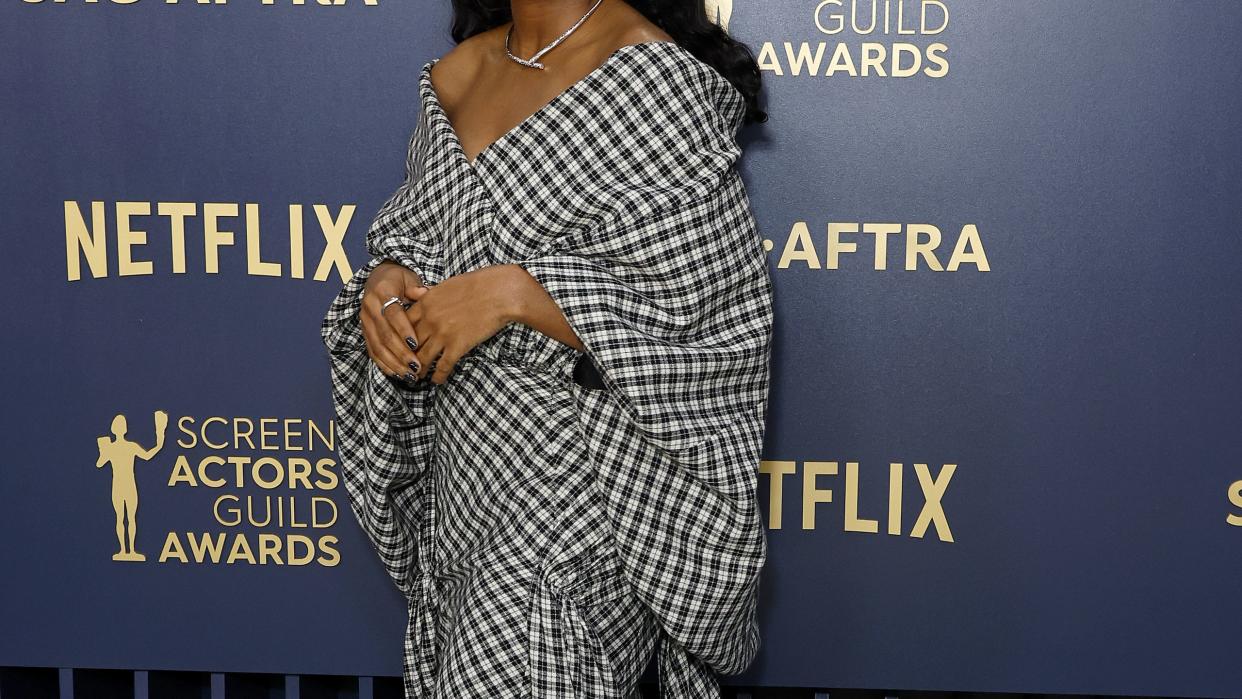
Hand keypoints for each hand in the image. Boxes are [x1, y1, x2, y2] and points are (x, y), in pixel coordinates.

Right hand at [360, 260, 426, 379]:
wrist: (378, 278)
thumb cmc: (400, 279)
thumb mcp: (409, 278)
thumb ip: (417, 289)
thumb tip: (426, 293)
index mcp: (382, 291)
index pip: (392, 313)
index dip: (403, 329)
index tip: (416, 343)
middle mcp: (369, 307)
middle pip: (384, 334)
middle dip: (400, 353)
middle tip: (416, 366)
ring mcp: (365, 321)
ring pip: (377, 346)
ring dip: (394, 363)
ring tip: (410, 375)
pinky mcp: (365, 332)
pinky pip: (372, 351)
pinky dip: (384, 365)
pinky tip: (397, 375)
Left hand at [405, 265, 520, 384]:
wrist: (500, 292)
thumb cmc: (478, 284)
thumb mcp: (447, 284)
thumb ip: (429, 293)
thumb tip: (417, 294)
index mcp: (426, 303)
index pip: (403, 324)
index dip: (400, 336)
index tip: (401, 344)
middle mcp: (429, 320)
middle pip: (409, 344)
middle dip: (406, 356)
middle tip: (404, 365)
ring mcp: (442, 334)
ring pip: (422, 358)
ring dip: (418, 370)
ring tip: (417, 377)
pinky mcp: (458, 346)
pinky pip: (442, 366)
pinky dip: (438, 376)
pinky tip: (437, 380)